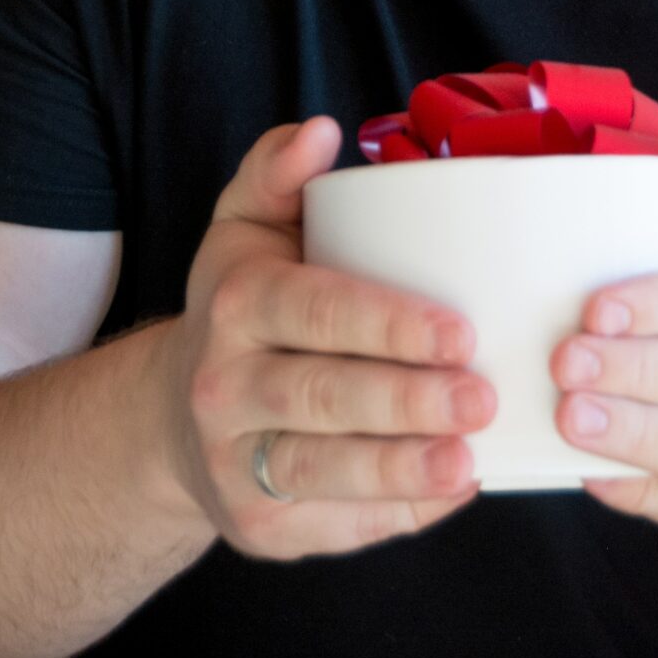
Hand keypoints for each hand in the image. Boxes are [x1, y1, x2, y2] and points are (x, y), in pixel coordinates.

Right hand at [154, 118, 494, 560]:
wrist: (173, 418)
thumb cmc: (245, 308)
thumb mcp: (245, 229)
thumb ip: (276, 174)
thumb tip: (319, 130)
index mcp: (236, 304)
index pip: (314, 311)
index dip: (387, 325)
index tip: (460, 331)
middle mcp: (224, 386)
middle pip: (323, 397)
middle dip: (407, 402)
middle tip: (484, 396)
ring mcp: (236, 464)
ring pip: (324, 470)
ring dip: (402, 470)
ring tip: (468, 460)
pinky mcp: (259, 528)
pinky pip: (334, 526)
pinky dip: (396, 515)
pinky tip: (451, 492)